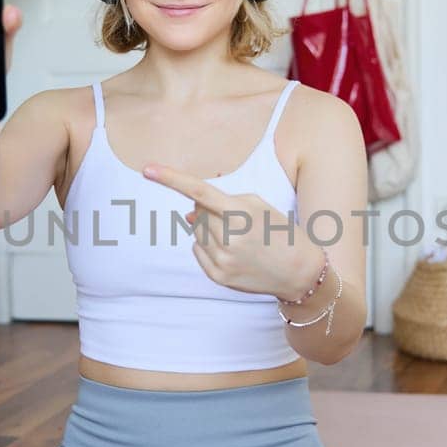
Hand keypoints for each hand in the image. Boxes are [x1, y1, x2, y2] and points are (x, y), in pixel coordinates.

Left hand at [142, 163, 319, 298]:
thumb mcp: (258, 206)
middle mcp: (229, 238)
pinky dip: (208, 246)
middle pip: (197, 212)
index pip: (199, 191)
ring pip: (196, 231)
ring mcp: (222, 260)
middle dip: (209, 211)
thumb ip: (221, 202)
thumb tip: (188, 214)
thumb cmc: (279, 231)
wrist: (298, 271)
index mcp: (241, 214)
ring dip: (209, 228)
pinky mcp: (218, 277)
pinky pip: (197, 250)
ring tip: (238, 237)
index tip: (147, 169)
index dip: (171, 179)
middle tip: (235, 219)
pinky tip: (232, 251)